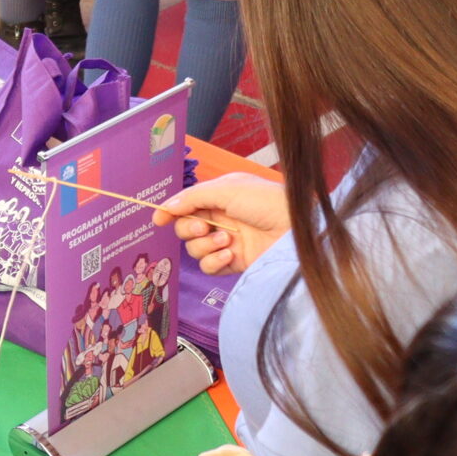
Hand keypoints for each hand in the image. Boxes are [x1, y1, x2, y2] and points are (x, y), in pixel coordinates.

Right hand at [154, 173, 290, 274]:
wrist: (297, 229)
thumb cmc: (268, 202)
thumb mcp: (227, 189)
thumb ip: (193, 197)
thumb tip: (166, 208)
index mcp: (220, 196)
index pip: (187, 205)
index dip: (171, 212)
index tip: (159, 219)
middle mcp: (222, 219)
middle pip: (186, 228)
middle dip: (189, 228)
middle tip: (203, 227)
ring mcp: (228, 242)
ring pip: (195, 249)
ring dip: (205, 245)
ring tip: (226, 240)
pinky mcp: (234, 262)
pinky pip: (209, 266)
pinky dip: (214, 261)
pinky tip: (230, 254)